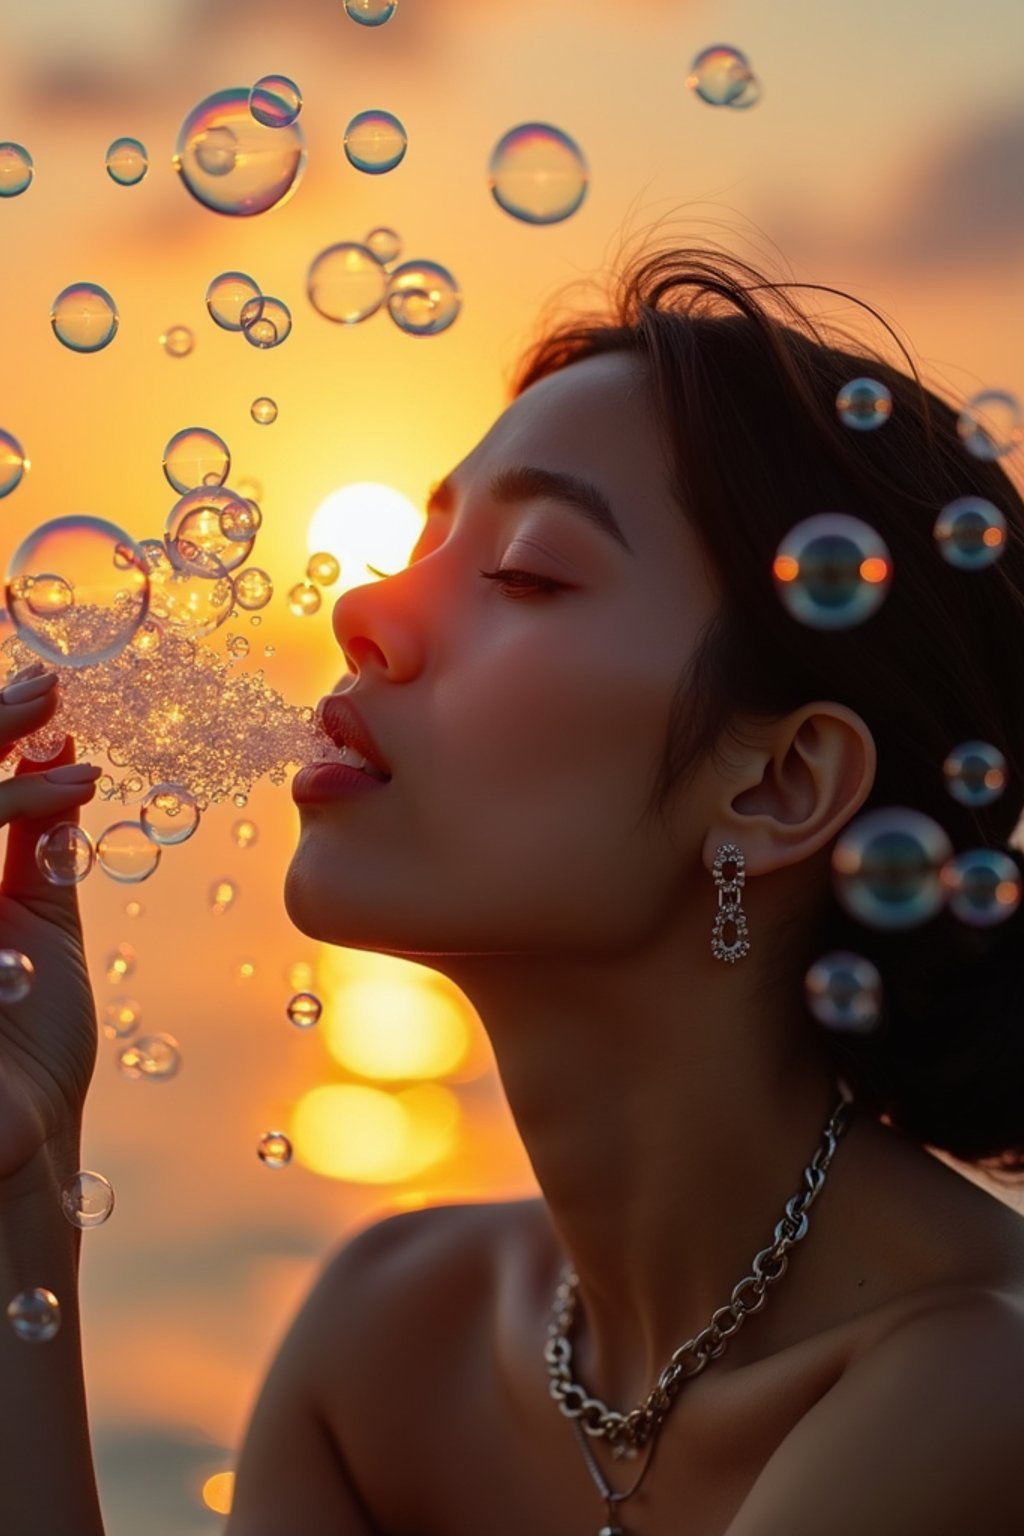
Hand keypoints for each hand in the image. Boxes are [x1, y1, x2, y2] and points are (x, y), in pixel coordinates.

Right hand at [0, 662, 102, 1181]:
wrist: (19, 1142)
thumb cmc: (27, 1038)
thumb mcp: (38, 925)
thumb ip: (39, 846)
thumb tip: (55, 753)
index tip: (45, 689)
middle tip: (48, 692)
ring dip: (11, 801)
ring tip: (70, 761)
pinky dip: (14, 868)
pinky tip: (50, 840)